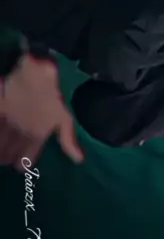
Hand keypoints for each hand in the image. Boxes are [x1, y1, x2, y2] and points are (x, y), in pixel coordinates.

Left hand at [0, 55, 82, 169]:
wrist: (39, 69)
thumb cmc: (53, 95)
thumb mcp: (63, 117)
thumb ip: (67, 138)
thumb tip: (80, 160)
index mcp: (40, 127)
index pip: (32, 148)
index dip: (26, 158)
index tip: (20, 169)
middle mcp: (25, 122)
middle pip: (15, 142)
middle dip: (9, 152)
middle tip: (4, 162)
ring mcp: (12, 113)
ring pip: (3, 133)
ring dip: (1, 143)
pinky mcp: (2, 103)